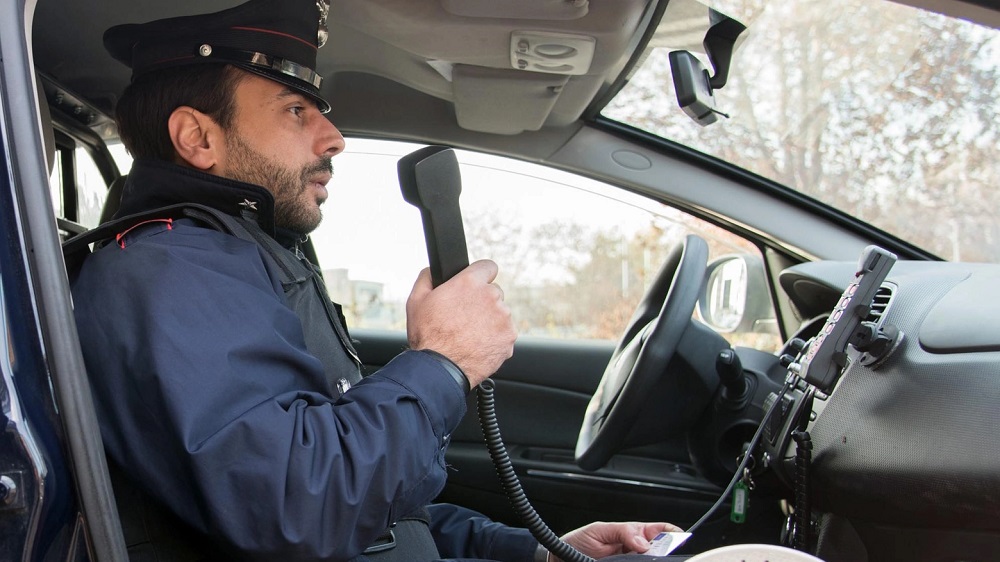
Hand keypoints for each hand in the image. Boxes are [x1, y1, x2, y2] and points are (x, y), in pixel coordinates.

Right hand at [406, 260, 515, 386]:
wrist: (440, 369)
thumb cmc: (428, 336)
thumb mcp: (416, 300)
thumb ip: (427, 277)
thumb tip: (433, 271)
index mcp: (469, 283)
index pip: (488, 266)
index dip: (481, 275)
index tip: (477, 285)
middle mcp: (490, 297)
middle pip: (494, 292)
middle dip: (482, 302)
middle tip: (465, 317)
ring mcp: (503, 318)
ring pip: (500, 313)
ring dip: (489, 320)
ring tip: (470, 335)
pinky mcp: (509, 337)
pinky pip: (505, 333)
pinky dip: (495, 338)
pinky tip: (478, 345)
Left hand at [550, 521, 684, 560]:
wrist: (560, 557)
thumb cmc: (578, 541)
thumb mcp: (600, 530)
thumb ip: (623, 532)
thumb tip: (643, 542)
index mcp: (633, 533)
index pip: (660, 530)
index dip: (672, 532)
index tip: (677, 537)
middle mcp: (635, 549)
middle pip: (661, 550)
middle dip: (664, 550)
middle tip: (654, 552)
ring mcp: (630, 561)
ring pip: (651, 561)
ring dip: (654, 559)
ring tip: (647, 557)